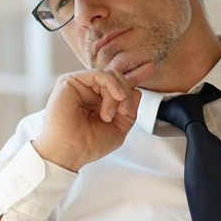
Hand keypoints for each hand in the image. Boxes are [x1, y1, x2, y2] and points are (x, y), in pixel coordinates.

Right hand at [32, 61, 156, 171]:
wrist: (70, 152)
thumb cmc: (89, 145)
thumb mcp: (118, 129)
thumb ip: (129, 111)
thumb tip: (137, 91)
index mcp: (98, 101)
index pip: (118, 84)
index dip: (134, 76)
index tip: (151, 69)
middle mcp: (88, 91)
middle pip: (117, 78)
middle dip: (126, 92)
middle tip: (124, 111)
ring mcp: (79, 85)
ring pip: (110, 75)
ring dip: (118, 94)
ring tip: (111, 115)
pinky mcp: (69, 81)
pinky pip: (99, 74)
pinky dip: (112, 85)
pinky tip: (115, 100)